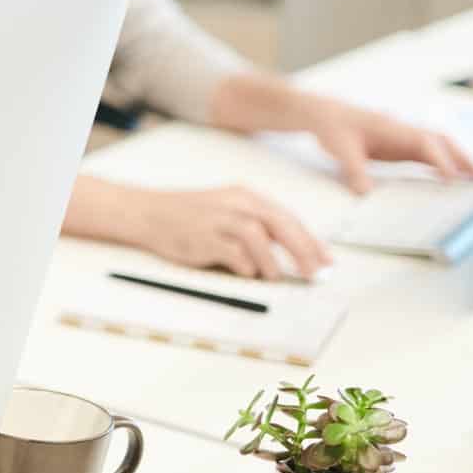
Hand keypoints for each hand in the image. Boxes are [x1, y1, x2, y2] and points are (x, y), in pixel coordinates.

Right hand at [130, 186, 331, 279]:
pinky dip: (245, 265)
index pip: (286, 217)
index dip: (311, 240)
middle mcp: (234, 203)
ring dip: (272, 261)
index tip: (326, 259)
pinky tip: (247, 272)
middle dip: (303, 250)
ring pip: (258, 236)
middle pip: (279, 223)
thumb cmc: (188, 216)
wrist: (146, 212)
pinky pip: (233, 252)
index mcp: (244, 196)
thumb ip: (256, 225)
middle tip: (314, 272)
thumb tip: (290, 250)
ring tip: (274, 276)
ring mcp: (217, 219)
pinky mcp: (202, 237)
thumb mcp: (226, 210)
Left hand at [301, 98, 472, 193]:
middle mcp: (404, 131)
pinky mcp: (401, 148)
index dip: (439, 160)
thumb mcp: (340, 149)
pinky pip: (428, 157)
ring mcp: (404, 139)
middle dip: (463, 159)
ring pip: (439, 149)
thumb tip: (365, 193)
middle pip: (441, 142)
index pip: (424, 143)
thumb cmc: (333, 126)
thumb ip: (354, 170)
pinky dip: (444, 166)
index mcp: (392, 127)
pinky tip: (453, 181)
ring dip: (459, 162)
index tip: (452, 178)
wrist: (324, 115)